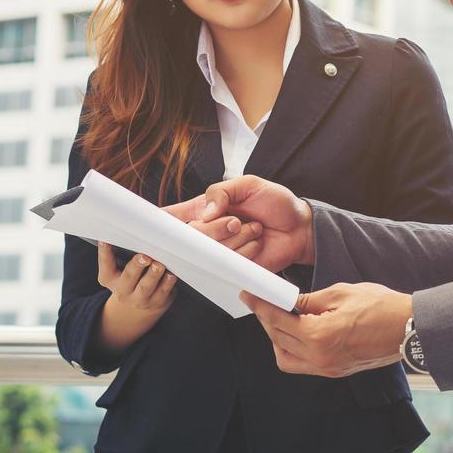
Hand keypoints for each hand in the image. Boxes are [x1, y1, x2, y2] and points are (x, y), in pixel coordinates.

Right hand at [93, 242, 176, 351]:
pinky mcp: (158, 302)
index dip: (104, 253)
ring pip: (147, 287)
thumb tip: (130, 231)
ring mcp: (141, 299)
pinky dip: (168, 283)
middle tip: (144, 256)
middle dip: (136, 266)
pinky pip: (163, 293)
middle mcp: (124, 291)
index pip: (106, 266)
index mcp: (110, 279)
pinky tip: (171, 274)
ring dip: (153, 275)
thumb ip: (119, 254)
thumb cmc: (129, 279)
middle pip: (129, 277)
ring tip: (158, 265)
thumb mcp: (117, 271)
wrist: (136, 309)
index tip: (105, 240)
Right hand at [167, 175, 314, 269]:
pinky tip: (258, 242)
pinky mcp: (234, 267)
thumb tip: (205, 212)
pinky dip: (247, 249)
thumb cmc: (276, 203)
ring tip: (255, 228)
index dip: (160, 221)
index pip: (174, 216)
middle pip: (192, 236)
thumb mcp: (249, 184)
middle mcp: (209, 231)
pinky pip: (229, 263)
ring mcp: (221, 250)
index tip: (152, 222)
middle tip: (237, 220)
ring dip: (237, 237)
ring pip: (211, 251)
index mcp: (206, 208)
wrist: (300, 227)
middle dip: (215, 228)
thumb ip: (221, 192)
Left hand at [240, 283, 411, 377]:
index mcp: (319, 336)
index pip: (278, 321)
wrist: (409, 329)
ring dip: (277, 339)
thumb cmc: (380, 306)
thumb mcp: (340, 293)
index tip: (250, 295)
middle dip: (266, 319)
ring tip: (278, 317)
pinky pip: (302, 365)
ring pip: (286, 358)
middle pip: (278, 340)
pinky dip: (292, 349)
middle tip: (261, 301)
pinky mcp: (335, 371)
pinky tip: (295, 332)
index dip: (261, 306)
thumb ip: (309, 300)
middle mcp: (320, 358)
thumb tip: (287, 301)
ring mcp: (327, 368)